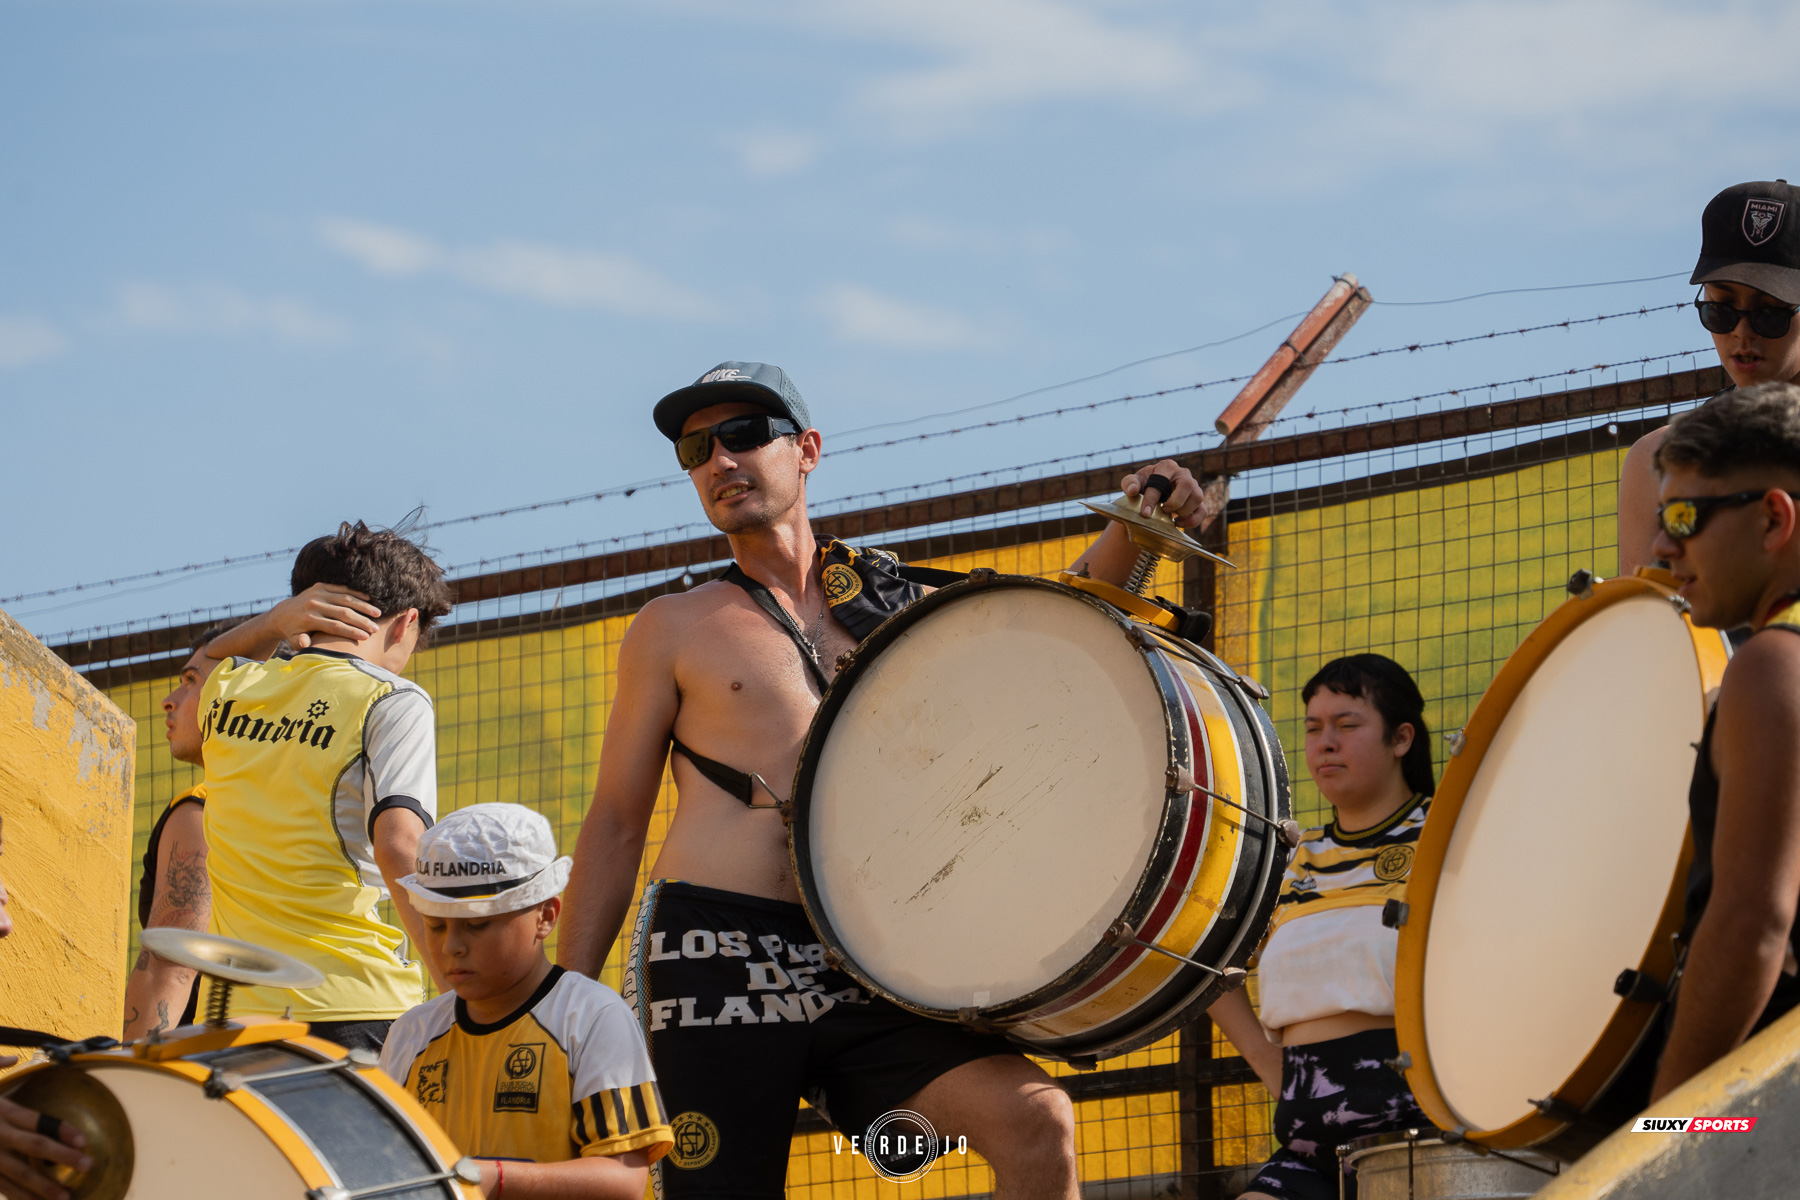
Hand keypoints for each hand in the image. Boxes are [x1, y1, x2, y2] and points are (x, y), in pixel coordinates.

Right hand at [0, 1060, 91, 1199]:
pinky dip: (19, 1197)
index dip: (62, 1130)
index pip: (37, 1121)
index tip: (84, 1140)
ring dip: (42, 1188)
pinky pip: (2, 1187)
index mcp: (1, 1111)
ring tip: (65, 1198)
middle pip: (34, 1147)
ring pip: (18, 1174)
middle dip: (62, 1158)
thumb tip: (11, 1058)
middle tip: (88, 1165)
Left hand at [268, 584, 380, 648]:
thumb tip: (306, 644)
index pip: (334, 626)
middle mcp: (313, 604)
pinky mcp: (319, 586)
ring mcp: (316, 593)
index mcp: (308, 619)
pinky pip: (341, 589)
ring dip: (363, 606)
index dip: (351, 632)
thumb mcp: (294, 641)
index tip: (366, 637)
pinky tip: (368, 599)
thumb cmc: (293, 633)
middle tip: (376, 628)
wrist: (282, 614)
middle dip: (362, 621)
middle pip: (343, 612)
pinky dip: (355, 593)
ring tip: (377, 613)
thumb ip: (301, 643)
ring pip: (345, 599)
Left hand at [1121, 460, 1204, 528]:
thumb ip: (1130, 483)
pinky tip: (1178, 523)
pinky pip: (1203, 511)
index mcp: (1167, 467)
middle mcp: (1183, 474)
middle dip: (1175, 501)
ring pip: (1197, 498)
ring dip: (1183, 510)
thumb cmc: (1144, 485)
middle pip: (1188, 485)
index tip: (1145, 513)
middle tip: (1163, 509)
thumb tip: (1133, 490)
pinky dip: (1192, 520)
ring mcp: (1194, 487)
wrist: (1153, 493)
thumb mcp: (1134, 482)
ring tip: (1170, 516)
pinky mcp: (1198, 501)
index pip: (1162, 480)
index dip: (1152, 498)